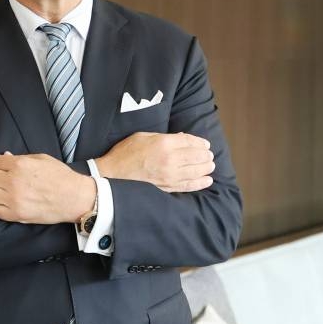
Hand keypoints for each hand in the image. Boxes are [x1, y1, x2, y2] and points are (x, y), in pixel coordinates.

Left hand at [0, 152, 93, 223]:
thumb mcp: (42, 159)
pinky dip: (1, 208)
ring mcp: (14, 199)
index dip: (0, 165)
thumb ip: (21, 158)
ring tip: (8, 193)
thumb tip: (5, 157)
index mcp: (20, 164)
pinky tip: (11, 204)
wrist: (75, 197)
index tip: (6, 169)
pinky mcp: (17, 214)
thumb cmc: (61, 177)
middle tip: (5, 181)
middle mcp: (13, 181)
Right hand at [96, 132, 214, 192]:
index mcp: (164, 144)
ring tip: (210, 165)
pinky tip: (207, 180)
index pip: (189, 141)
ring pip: (196, 172)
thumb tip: (182, 139)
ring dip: (206, 168)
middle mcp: (170, 160)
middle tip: (209, 155)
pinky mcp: (167, 188)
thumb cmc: (125, 153)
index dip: (200, 142)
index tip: (205, 144)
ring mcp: (169, 176)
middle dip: (206, 155)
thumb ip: (164, 137)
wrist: (112, 174)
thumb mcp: (143, 136)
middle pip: (196, 157)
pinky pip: (188, 186)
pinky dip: (200, 183)